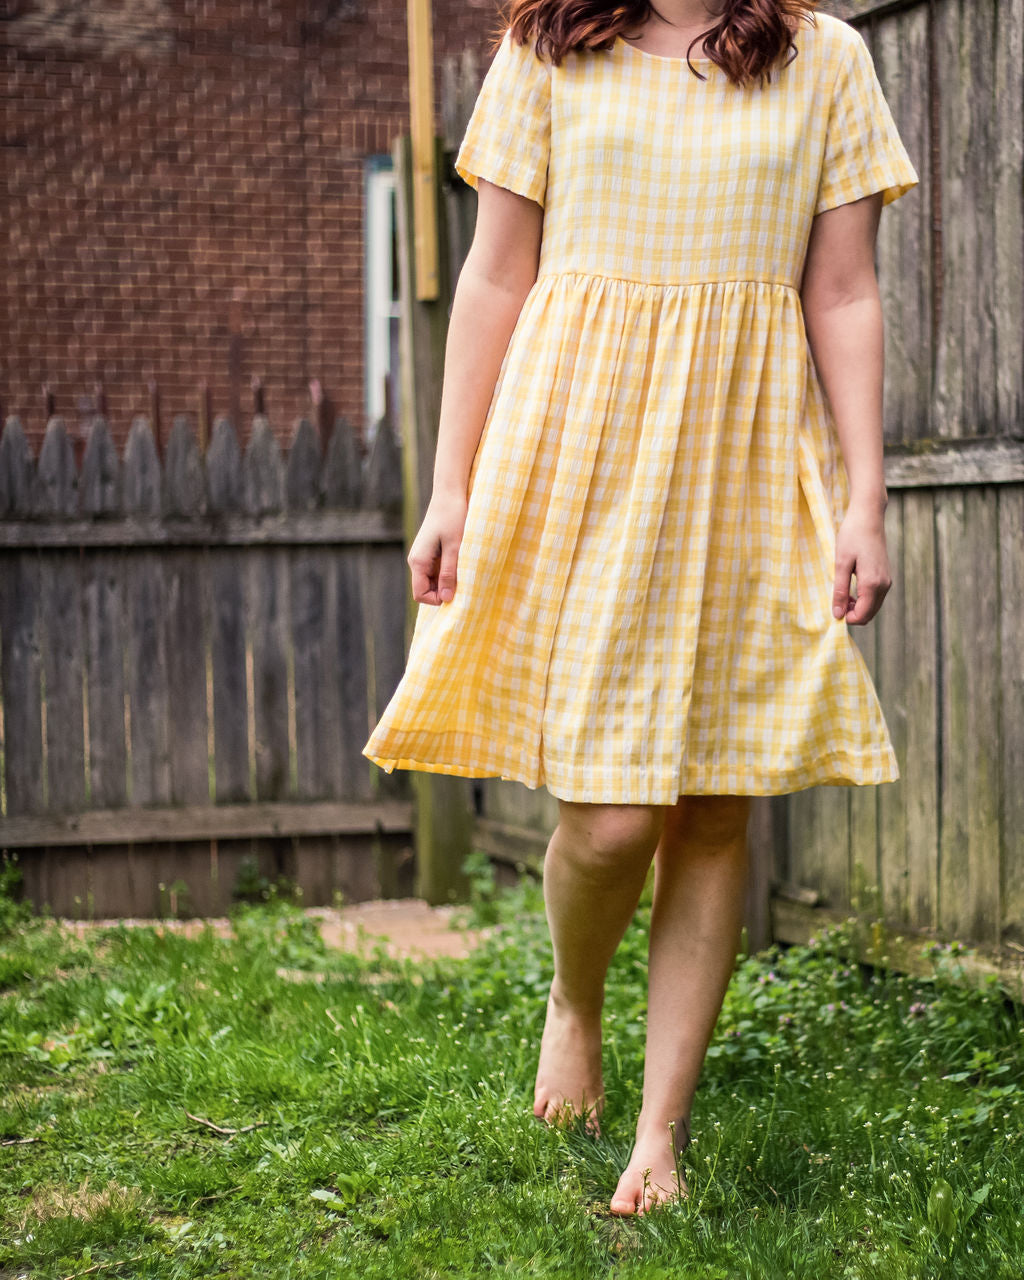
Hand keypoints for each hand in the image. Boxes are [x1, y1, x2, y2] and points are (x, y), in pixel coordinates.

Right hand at [408, 490, 467, 604]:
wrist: (449, 493)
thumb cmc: (453, 517)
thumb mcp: (455, 547)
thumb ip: (449, 573)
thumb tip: (445, 599)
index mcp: (418, 561)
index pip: (420, 594)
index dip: (436, 600)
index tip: (456, 592)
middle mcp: (416, 561)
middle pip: (426, 589)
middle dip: (443, 591)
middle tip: (463, 581)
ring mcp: (423, 556)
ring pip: (433, 581)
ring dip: (447, 581)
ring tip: (463, 569)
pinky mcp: (431, 551)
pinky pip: (437, 570)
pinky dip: (449, 572)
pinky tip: (461, 562)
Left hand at [832, 502, 891, 625]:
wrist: (868, 517)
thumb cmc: (852, 537)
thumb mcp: (841, 564)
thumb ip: (840, 591)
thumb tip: (837, 614)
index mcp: (872, 583)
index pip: (862, 615)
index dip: (847, 619)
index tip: (833, 610)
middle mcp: (884, 585)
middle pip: (869, 614)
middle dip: (852, 614)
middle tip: (836, 602)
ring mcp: (887, 581)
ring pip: (873, 607)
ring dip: (857, 607)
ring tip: (842, 595)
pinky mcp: (886, 576)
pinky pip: (875, 597)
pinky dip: (863, 600)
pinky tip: (850, 589)